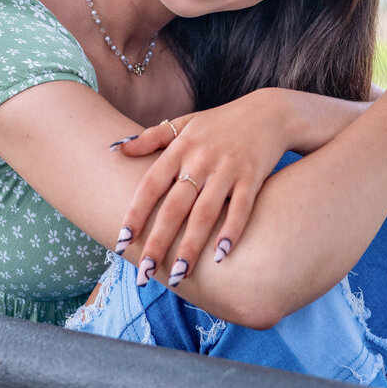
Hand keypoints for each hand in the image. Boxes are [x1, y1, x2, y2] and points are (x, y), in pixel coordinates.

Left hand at [111, 91, 289, 286]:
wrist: (270, 111)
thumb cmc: (222, 122)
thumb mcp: (186, 122)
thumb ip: (153, 137)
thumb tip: (116, 149)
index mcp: (180, 147)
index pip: (150, 185)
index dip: (135, 214)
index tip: (121, 242)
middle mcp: (200, 159)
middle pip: (175, 207)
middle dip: (158, 242)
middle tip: (144, 273)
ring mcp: (227, 169)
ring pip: (205, 213)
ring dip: (191, 247)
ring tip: (178, 276)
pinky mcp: (253, 176)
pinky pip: (241, 208)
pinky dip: (231, 231)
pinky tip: (221, 256)